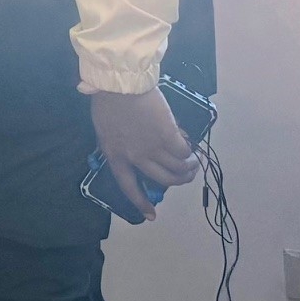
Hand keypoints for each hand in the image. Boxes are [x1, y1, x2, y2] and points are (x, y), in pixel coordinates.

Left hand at [88, 88, 197, 219]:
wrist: (120, 84)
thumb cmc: (107, 100)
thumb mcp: (105, 129)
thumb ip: (119, 144)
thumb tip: (138, 151)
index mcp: (115, 156)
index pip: (128, 186)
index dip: (141, 202)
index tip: (151, 216)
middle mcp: (135, 158)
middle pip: (162, 179)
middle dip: (178, 181)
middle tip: (187, 175)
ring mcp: (152, 148)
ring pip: (176, 168)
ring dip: (188, 168)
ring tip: (194, 162)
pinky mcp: (167, 136)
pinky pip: (183, 151)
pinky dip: (190, 153)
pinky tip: (193, 149)